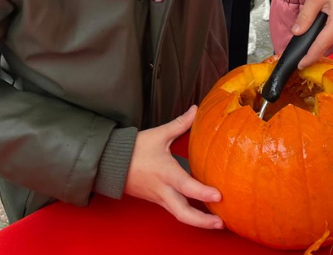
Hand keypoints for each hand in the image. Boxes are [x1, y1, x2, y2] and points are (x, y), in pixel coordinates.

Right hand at [124, 106, 222, 228]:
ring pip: (179, 215)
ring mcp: (160, 198)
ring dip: (198, 221)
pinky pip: (175, 211)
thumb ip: (180, 124)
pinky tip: (202, 214)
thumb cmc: (135, 149)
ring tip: (217, 223)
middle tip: (221, 224)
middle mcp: (163, 190)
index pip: (186, 186)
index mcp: (165, 173)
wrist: (110, 163)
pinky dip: (189, 215)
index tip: (219, 195)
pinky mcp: (157, 200)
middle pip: (183, 213)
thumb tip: (196, 109)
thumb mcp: (159, 134)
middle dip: (203, 221)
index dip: (202, 192)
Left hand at [291, 0, 332, 67]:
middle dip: (312, 49)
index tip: (300, 65)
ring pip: (331, 41)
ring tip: (306, 41)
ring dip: (319, 42)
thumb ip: (305, 17)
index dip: (309, 57)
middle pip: (326, 45)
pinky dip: (326, 36)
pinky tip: (317, 33)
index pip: (321, 46)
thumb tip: (296, 32)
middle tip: (299, 52)